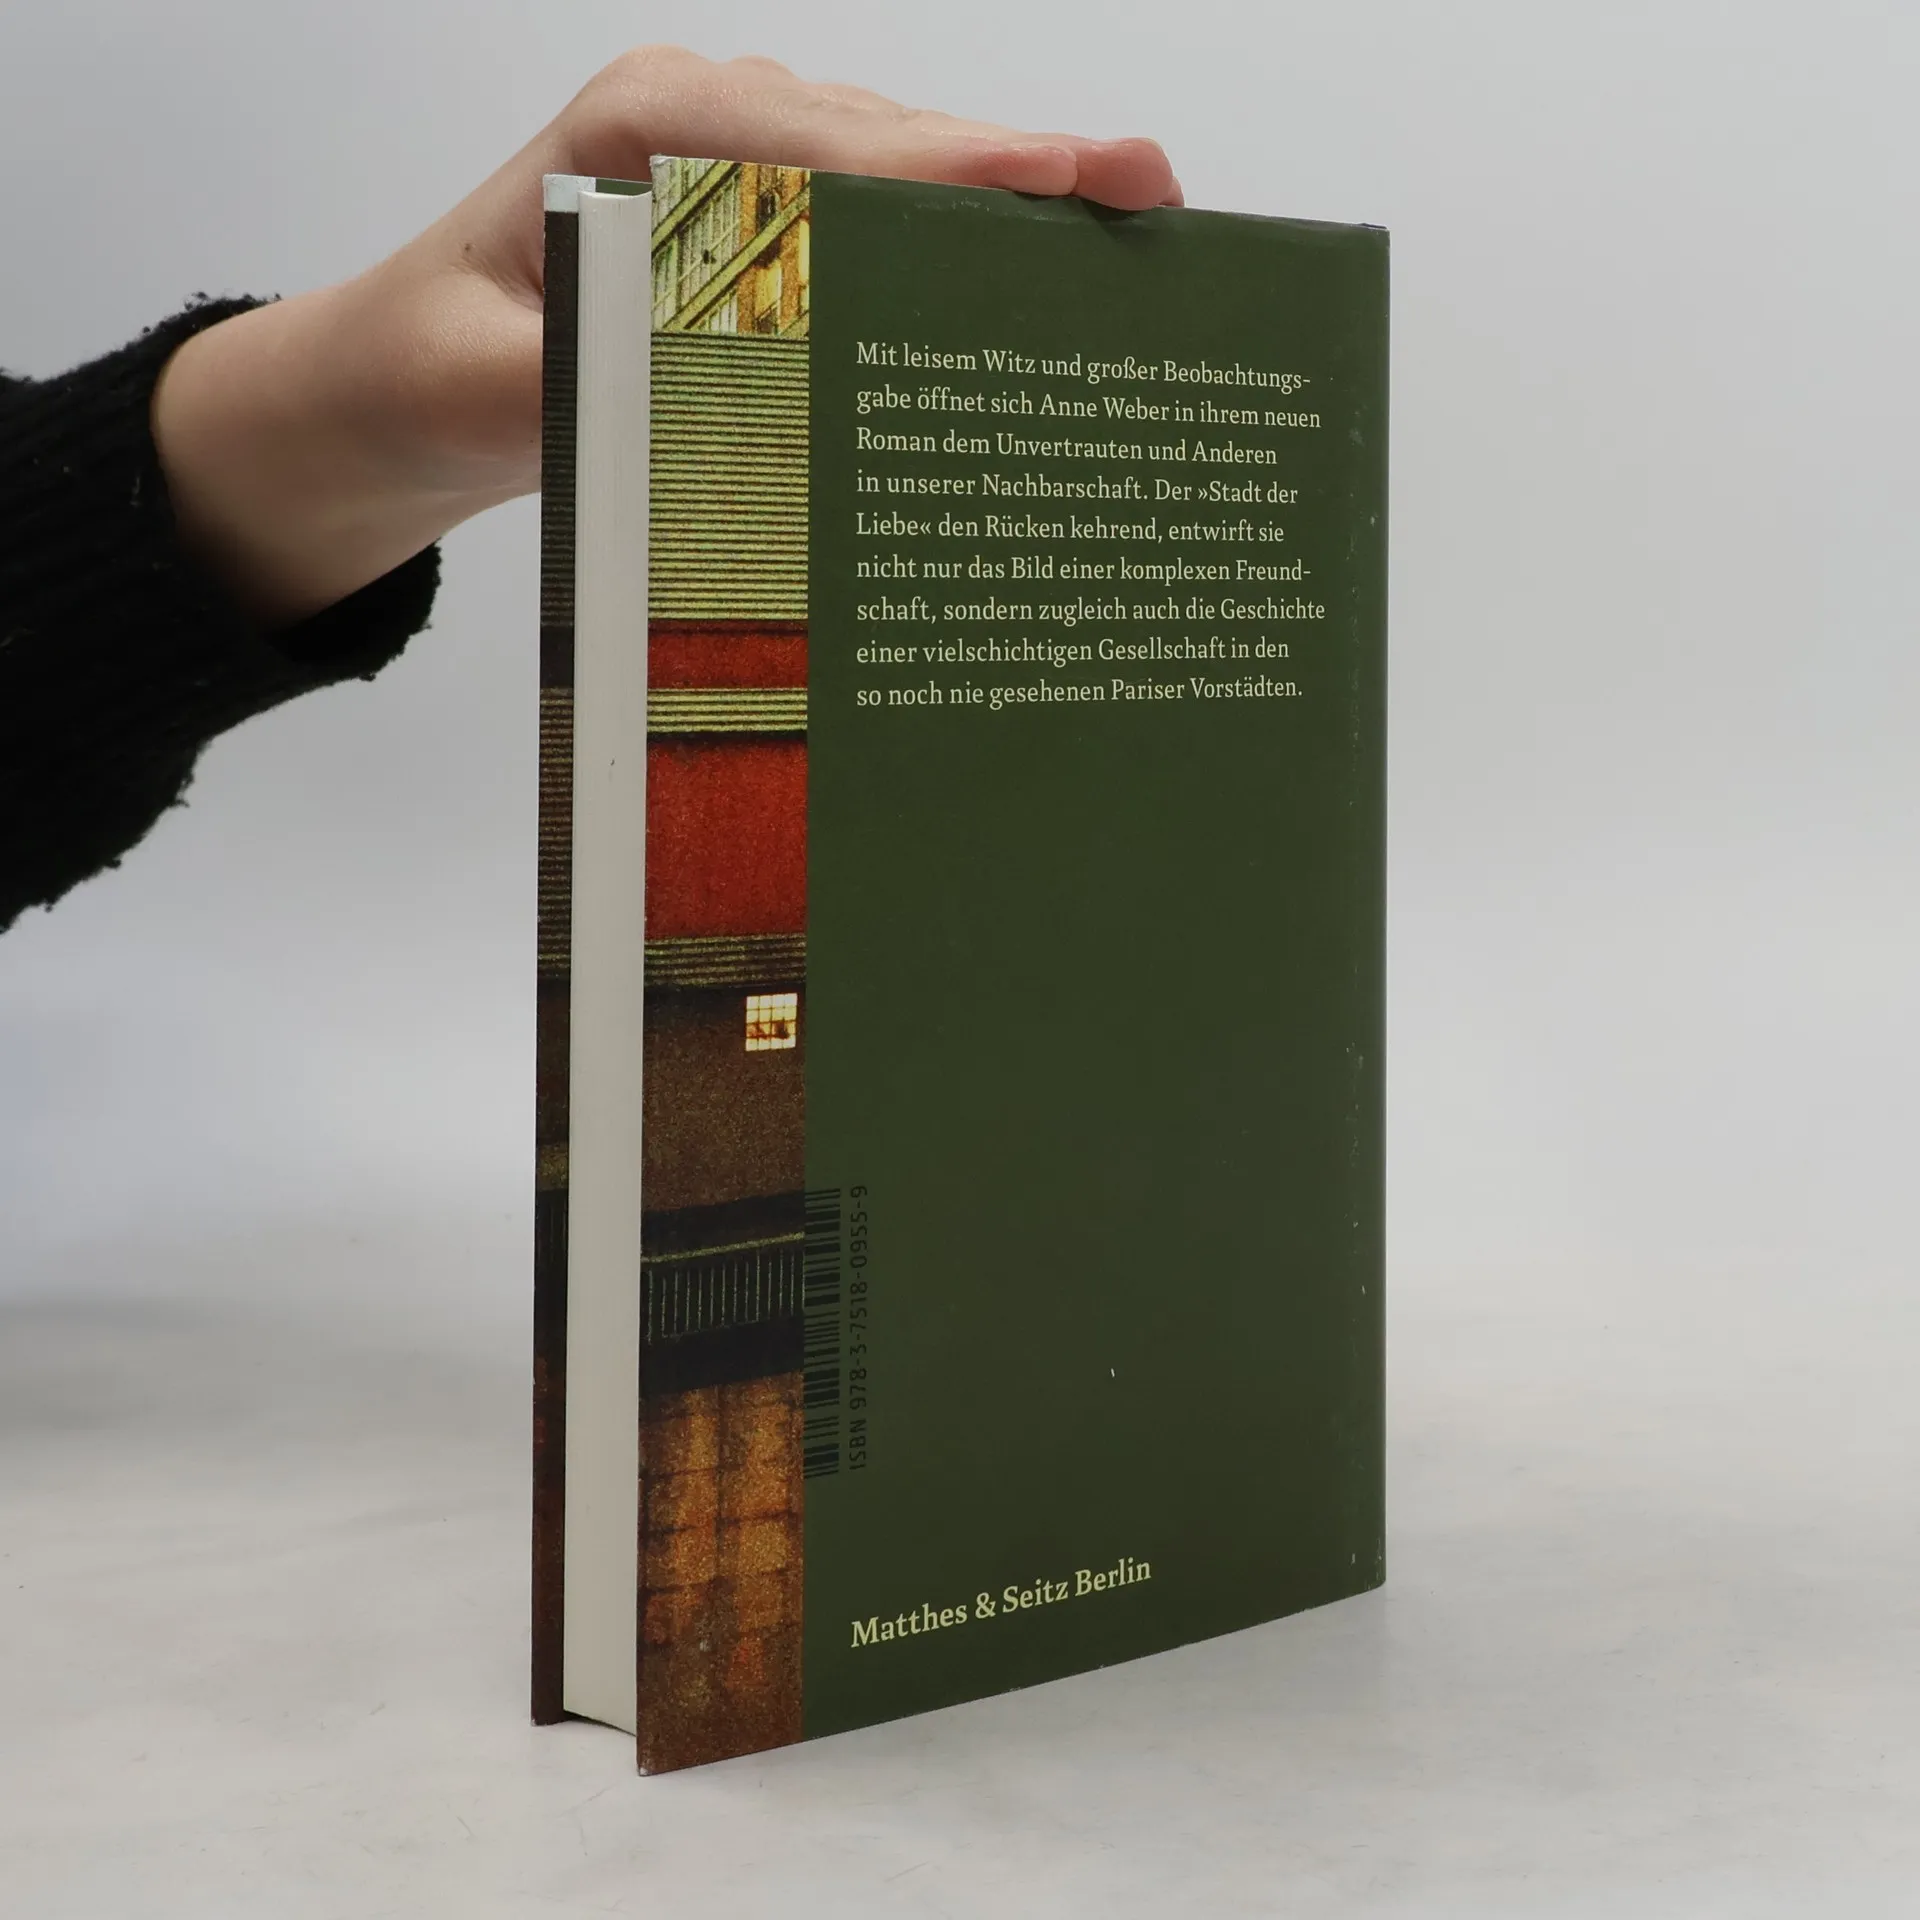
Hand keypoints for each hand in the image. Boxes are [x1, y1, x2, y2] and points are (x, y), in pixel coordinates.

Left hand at [151, 47, 1180, 623]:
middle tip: (1158, 207)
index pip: (837, 143)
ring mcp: (740, 170)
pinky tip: (1023, 298)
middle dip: (1026, 182)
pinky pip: (875, 227)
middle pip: (897, 145)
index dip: (970, 167)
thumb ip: (598, 383)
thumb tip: (725, 385)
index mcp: (648, 131)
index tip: (1088, 181)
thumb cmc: (430, 368)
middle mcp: (710, 126)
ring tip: (1126, 254)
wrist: (391, 385)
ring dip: (1003, 223)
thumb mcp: (492, 389)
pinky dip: (950, 260)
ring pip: (901, 180)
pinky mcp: (755, 229)